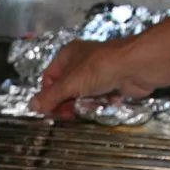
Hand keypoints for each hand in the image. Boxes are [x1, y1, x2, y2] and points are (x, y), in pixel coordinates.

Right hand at [30, 39, 156, 113]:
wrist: (137, 66)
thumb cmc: (101, 67)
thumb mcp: (69, 84)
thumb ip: (50, 97)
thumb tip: (32, 106)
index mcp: (68, 55)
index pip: (49, 77)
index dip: (48, 94)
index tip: (48, 110)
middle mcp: (82, 61)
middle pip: (66, 88)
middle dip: (66, 102)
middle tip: (66, 115)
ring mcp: (99, 72)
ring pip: (83, 94)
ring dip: (83, 104)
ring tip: (87, 107)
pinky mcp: (113, 83)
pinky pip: (99, 98)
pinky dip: (99, 103)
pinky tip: (102, 104)